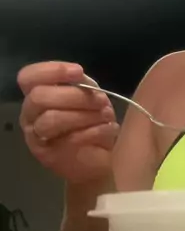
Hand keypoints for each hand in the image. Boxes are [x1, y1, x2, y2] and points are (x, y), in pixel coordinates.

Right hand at [18, 61, 118, 183]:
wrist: (98, 159)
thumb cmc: (91, 121)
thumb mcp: (88, 97)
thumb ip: (80, 84)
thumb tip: (78, 75)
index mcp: (36, 95)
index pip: (29, 77)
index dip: (52, 70)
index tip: (79, 72)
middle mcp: (30, 115)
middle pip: (39, 97)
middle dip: (74, 96)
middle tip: (101, 100)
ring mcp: (35, 137)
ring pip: (51, 119)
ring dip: (83, 115)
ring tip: (106, 116)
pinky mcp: (48, 156)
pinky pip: (69, 139)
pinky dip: (95, 131)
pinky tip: (109, 129)